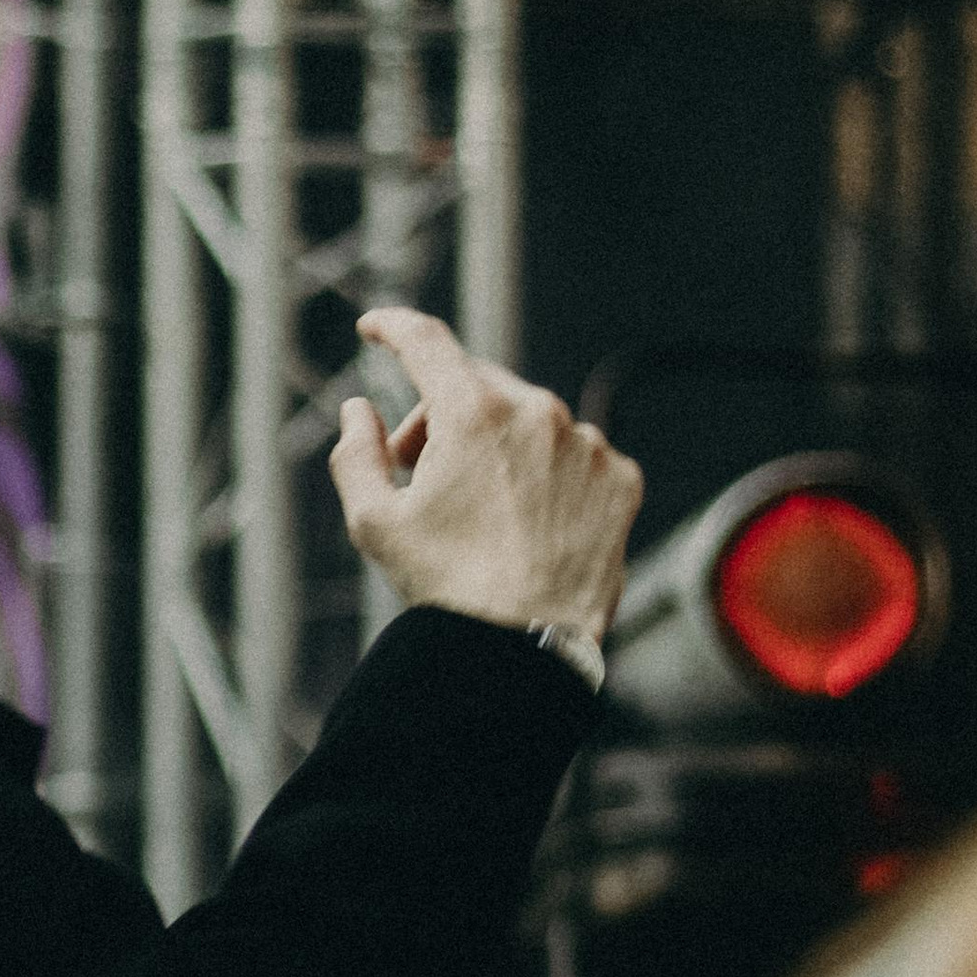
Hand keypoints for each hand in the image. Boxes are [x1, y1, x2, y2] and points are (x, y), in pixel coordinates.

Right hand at [331, 308, 642, 638]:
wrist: (524, 648)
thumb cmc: (445, 588)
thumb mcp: (374, 521)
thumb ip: (356, 452)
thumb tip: (359, 410)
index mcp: (474, 413)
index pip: (427, 341)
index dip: (393, 327)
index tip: (376, 328)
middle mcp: (539, 413)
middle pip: (476, 387)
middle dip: (440, 418)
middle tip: (416, 470)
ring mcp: (588, 444)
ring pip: (529, 421)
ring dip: (497, 446)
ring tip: (478, 509)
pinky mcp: (620, 478)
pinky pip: (575, 456)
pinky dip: (548, 474)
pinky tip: (528, 522)